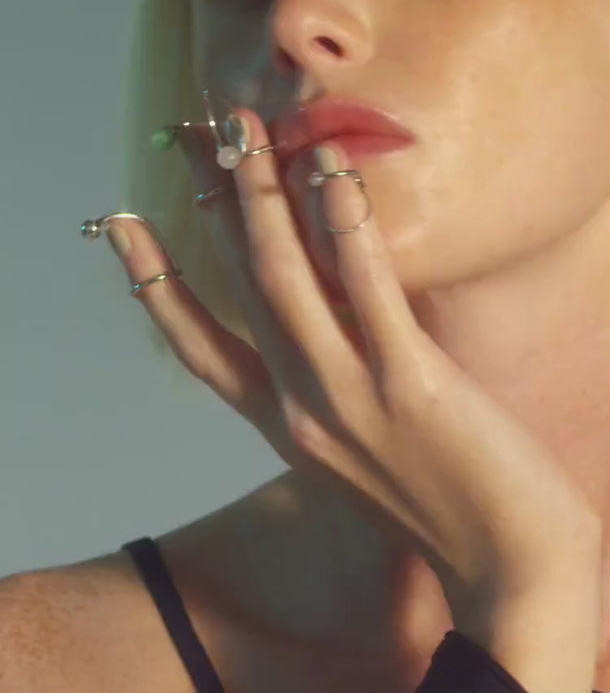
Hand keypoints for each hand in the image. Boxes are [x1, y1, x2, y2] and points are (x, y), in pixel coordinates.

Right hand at [106, 107, 600, 621]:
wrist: (510, 568)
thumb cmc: (443, 498)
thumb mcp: (360, 442)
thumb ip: (332, 379)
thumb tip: (334, 297)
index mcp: (282, 423)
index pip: (197, 344)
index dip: (154, 280)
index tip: (124, 224)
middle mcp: (298, 408)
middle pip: (239, 285)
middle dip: (214, 201)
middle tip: (198, 135)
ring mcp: (346, 397)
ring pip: (284, 279)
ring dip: (259, 195)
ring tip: (244, 130)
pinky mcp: (409, 386)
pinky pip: (367, 291)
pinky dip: (344, 226)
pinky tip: (329, 171)